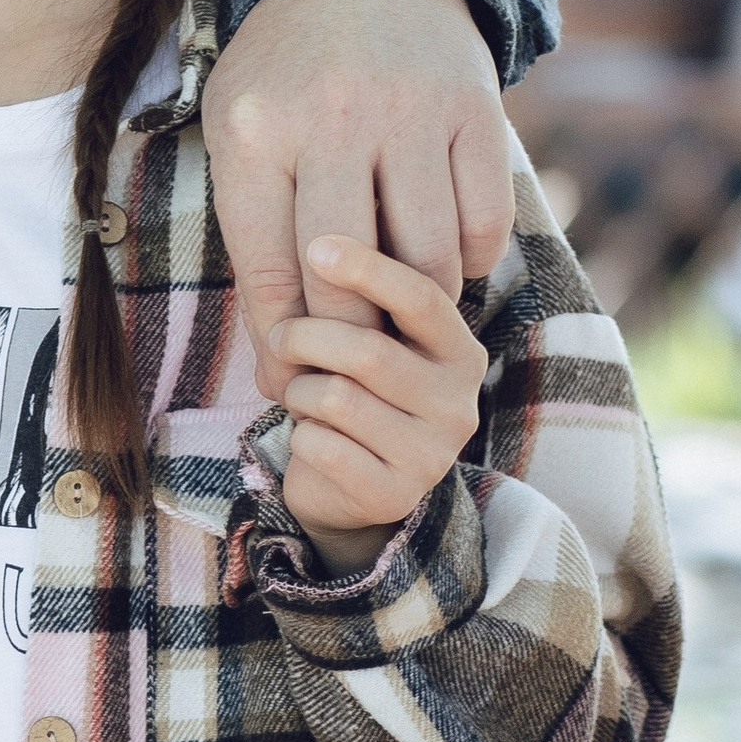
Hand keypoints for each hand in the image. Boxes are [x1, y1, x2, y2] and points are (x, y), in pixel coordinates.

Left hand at [204, 0, 509, 398]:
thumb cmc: (286, 74)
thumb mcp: (236, 133)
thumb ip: (249, 236)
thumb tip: (274, 358)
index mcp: (257, 131)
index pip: (267, 269)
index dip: (280, 335)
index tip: (287, 367)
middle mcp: (334, 120)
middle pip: (346, 277)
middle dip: (346, 335)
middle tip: (348, 354)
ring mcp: (412, 113)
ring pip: (426, 261)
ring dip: (415, 304)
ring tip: (397, 309)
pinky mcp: (477, 111)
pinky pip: (483, 225)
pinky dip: (469, 261)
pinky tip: (444, 257)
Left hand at [274, 235, 488, 570]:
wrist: (350, 485)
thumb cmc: (354, 392)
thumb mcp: (367, 341)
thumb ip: (357, 305)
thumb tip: (316, 248)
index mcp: (459, 352)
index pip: (421, 299)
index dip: (368, 269)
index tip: (316, 247)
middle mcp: (459, 404)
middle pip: (368, 352)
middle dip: (306, 336)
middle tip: (281, 337)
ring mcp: (432, 455)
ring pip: (338, 399)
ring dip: (300, 390)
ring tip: (302, 394)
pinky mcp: (394, 495)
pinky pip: (322, 447)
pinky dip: (300, 435)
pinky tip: (311, 437)